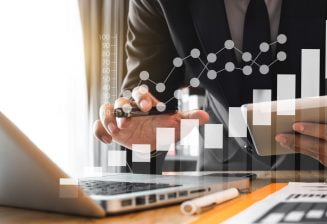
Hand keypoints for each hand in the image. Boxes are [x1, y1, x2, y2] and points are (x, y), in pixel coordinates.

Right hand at [93, 86, 208, 149]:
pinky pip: (99, 126)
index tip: (147, 106)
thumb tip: (205, 116)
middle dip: (122, 109)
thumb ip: (189, 119)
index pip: (141, 93)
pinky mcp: (111, 129)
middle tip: (127, 121)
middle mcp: (130, 107)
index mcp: (146, 102)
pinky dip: (99, 131)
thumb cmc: (164, 128)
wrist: (154, 142)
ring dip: (108, 118)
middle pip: (121, 100)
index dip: (142, 97)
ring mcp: (118, 117)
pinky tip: (107, 141)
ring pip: (106, 109)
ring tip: (115, 130)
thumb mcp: (177, 124)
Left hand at [275, 91, 326, 172]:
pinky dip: (303, 150)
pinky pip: (317, 158)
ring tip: (282, 139)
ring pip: (315, 154)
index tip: (296, 125)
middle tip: (280, 135)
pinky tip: (291, 144)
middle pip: (318, 146)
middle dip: (297, 140)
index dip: (312, 129)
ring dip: (296, 146)